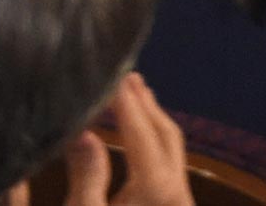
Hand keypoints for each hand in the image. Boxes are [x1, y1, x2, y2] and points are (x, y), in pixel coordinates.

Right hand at [65, 75, 191, 205]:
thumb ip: (85, 177)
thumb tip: (84, 133)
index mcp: (157, 192)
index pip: (141, 134)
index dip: (126, 100)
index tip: (111, 72)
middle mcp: (177, 195)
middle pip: (167, 137)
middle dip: (145, 104)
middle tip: (125, 74)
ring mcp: (181, 203)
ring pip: (173, 150)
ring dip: (152, 119)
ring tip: (134, 92)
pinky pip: (171, 164)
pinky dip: (156, 139)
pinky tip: (141, 132)